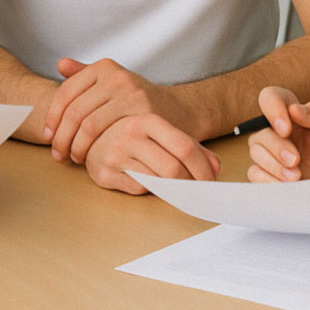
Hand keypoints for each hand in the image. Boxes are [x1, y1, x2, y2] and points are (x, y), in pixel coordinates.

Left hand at [43, 57, 188, 164]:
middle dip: (61, 137)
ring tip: (72, 158)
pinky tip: (90, 159)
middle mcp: (116, 76)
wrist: (178, 111)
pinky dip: (92, 149)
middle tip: (57, 154)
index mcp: (104, 67)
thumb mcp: (112, 81)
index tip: (48, 135)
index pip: (66, 92)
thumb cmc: (138, 100)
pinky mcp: (140, 113)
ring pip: (88, 124)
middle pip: (75, 110)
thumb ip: (85, 74)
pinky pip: (107, 134)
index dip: (52, 117)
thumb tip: (60, 64)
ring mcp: (129, 93)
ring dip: (75, 146)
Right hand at [82, 114, 219, 193]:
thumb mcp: (161, 132)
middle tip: (198, 191)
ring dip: (172, 189)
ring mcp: (115, 153)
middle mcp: (129, 133)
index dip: (202, 168)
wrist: (93, 134)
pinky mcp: (103, 173)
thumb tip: (216, 168)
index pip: (184, 146)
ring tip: (177, 187)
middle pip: (173, 169)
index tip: (211, 181)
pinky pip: (138, 189)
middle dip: (190, 185)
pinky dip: (149, 189)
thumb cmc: (132, 135)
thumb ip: (190, 146)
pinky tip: (147, 181)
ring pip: (157, 182)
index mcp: (147, 118)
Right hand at [247, 86, 309, 181]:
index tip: (286, 129)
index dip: (272, 109)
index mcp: (288, 111)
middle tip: (296, 160)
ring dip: (274, 166)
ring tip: (296, 176)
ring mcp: (268, 151)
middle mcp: (274, 129)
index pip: (269, 97)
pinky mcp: (265, 172)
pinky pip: (255, 173)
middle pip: (261, 132)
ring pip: (256, 152)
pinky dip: (268, 180)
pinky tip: (285, 185)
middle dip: (277, 148)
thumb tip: (294, 109)